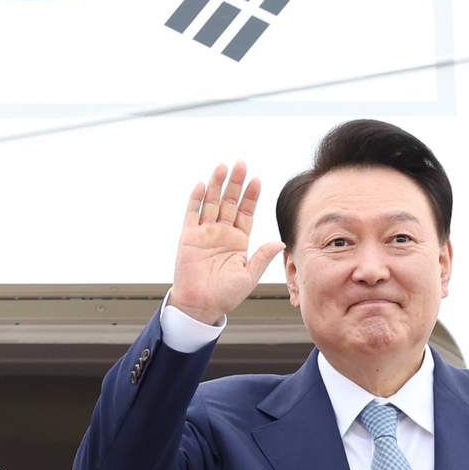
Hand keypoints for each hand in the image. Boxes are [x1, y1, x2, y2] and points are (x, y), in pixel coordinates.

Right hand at [169, 162, 285, 326]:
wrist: (200, 306)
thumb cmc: (224, 296)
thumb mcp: (248, 277)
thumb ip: (262, 258)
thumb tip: (280, 242)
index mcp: (238, 241)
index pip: (246, 212)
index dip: (251, 196)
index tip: (257, 180)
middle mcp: (222, 233)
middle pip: (229, 202)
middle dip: (235, 183)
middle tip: (241, 164)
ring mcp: (205, 233)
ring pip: (212, 203)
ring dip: (217, 184)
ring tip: (223, 167)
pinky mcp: (188, 237)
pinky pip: (192, 214)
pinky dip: (196, 199)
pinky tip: (203, 184)